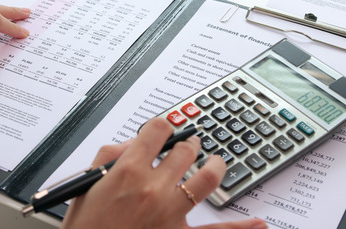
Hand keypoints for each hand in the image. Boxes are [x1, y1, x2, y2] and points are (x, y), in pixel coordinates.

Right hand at [61, 117, 267, 228]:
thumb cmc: (86, 225)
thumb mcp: (88, 181)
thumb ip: (112, 155)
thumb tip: (135, 143)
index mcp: (128, 170)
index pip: (158, 129)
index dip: (161, 126)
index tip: (160, 131)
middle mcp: (153, 188)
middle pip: (185, 150)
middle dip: (187, 144)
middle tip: (185, 147)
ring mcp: (170, 213)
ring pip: (208, 177)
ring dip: (214, 165)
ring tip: (214, 162)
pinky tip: (260, 225)